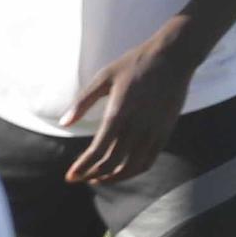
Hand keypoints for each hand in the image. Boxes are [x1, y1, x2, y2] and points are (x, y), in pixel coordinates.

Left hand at [60, 16, 196, 184]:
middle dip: (92, 174)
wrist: (171, 58)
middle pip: (112, 163)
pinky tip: (122, 169)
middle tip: (80, 177)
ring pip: (132, 167)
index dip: (82, 167)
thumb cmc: (133, 65)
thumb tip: (64, 123)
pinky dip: (133, 171)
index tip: (70, 176)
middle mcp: (136, 127)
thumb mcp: (103, 78)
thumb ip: (82, 102)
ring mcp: (153, 132)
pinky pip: (148, 161)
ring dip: (113, 178)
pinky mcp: (165, 133)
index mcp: (118, 113)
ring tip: (98, 177)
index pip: (97, 151)